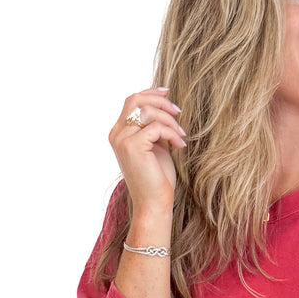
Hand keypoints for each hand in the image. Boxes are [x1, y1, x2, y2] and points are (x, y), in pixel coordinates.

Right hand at [109, 86, 186, 210]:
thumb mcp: (155, 146)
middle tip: (178, 112)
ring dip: (169, 119)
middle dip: (160, 102)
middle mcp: (117, 134)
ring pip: (148, 111)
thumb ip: (154, 127)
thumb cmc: (157, 179)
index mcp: (119, 133)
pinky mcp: (133, 146)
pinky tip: (180, 145)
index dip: (150, 93)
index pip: (131, 101)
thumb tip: (164, 106)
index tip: (168, 93)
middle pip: (136, 100)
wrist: (154, 204)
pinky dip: (172, 133)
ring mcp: (123, 139)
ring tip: (181, 134)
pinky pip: (156, 127)